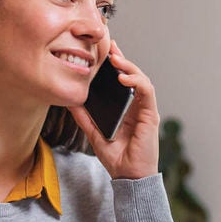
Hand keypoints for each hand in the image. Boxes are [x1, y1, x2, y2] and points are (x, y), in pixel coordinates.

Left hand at [69, 41, 159, 179]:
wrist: (129, 176)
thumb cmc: (116, 158)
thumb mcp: (94, 134)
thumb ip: (84, 117)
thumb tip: (70, 102)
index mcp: (126, 108)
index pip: (122, 80)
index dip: (115, 64)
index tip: (104, 50)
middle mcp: (137, 106)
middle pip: (132, 75)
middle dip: (121, 58)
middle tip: (109, 45)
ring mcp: (145, 110)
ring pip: (141, 79)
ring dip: (129, 66)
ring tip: (115, 58)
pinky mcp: (150, 115)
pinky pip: (147, 92)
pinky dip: (136, 82)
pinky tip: (123, 77)